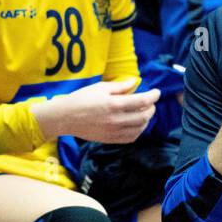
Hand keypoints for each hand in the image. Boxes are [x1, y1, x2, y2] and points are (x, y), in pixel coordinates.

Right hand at [33, 78, 160, 143]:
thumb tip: (135, 83)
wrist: (65, 118)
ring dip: (146, 120)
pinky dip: (138, 130)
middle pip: (144, 116)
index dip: (153, 96)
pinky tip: (136, 123)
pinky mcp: (111, 139)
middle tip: (150, 103)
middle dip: (151, 108)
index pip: (142, 101)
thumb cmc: (81, 99)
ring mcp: (114, 132)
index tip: (157, 92)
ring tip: (144, 112)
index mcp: (114, 104)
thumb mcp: (100, 88)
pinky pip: (131, 137)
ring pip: (140, 128)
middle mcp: (116, 120)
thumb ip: (120, 86)